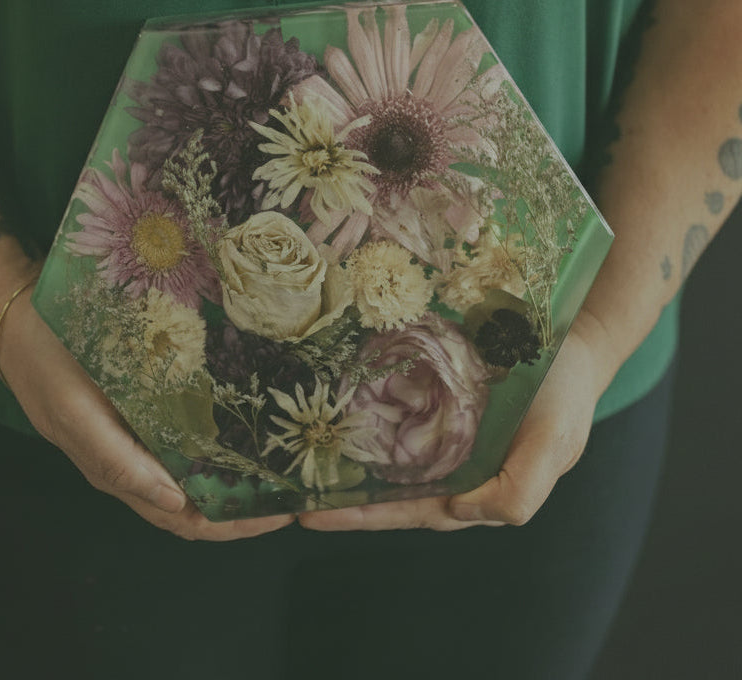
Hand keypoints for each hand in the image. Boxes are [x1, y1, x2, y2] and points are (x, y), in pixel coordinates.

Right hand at [0, 284, 294, 540]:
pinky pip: (187, 442)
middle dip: (247, 508)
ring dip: (238, 481)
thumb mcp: (74, 413)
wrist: (20, 320)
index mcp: (121, 471)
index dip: (233, 525)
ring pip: (197, 475)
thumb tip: (176, 503)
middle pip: (199, 504)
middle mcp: (137, 461)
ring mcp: (142, 437)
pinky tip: (251, 431)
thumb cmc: (48, 364)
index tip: (281, 514)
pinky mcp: (145, 410)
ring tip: (284, 469)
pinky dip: (221, 449)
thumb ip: (118, 461)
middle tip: (297, 493)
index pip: (187, 518)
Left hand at [298, 308, 619, 531]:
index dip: (366, 516)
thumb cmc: (565, 399)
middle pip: (389, 487)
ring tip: (298, 457)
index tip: (316, 516)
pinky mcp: (438, 398)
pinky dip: (369, 417)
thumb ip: (520, 489)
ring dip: (347, 457)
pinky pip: (398, 412)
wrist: (574, 345)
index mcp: (476, 486)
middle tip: (288, 493)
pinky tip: (337, 409)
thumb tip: (459, 511)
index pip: (412, 510)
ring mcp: (442, 430)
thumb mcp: (555, 445)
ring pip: (387, 453)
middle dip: (341, 494)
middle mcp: (452, 463)